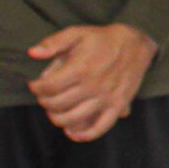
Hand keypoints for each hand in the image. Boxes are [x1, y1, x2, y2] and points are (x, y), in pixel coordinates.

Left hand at [27, 24, 156, 142]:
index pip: (49, 87)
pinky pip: (100, 127)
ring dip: (58, 119)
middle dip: (45, 102)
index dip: (37, 88)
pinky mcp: (118, 106)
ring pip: (74, 119)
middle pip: (58, 104)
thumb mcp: (77, 32)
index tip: (35, 85)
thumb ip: (53, 42)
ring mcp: (106, 98)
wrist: (135, 43)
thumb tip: (32, 53)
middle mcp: (93, 86)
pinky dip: (84, 135)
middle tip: (45, 97)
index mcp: (80, 68)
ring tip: (54, 111)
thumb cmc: (103, 39)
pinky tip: (72, 133)